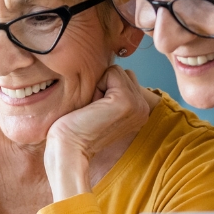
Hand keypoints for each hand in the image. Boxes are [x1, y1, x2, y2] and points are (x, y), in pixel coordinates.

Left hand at [44, 66, 155, 199]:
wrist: (69, 148)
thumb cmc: (76, 129)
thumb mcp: (102, 105)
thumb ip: (112, 88)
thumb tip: (109, 64)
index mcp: (140, 110)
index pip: (124, 77)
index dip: (104, 89)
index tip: (97, 111)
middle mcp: (144, 108)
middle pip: (122, 72)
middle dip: (103, 86)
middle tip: (94, 111)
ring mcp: (138, 105)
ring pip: (116, 71)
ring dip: (99, 87)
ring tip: (93, 110)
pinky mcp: (126, 101)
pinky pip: (112, 72)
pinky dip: (97, 86)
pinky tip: (93, 108)